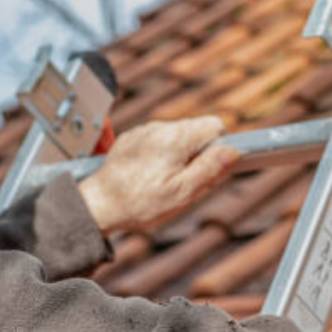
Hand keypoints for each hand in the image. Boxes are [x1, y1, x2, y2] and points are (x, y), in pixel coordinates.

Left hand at [79, 116, 239, 232]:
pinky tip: (151, 175)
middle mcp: (159, 128)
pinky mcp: (132, 138)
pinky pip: (159, 140)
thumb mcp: (183, 193)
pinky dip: (162, 155)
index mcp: (175, 138)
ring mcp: (144, 131)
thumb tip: (232, 151)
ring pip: (178, 136)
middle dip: (200, 152)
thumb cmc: (140, 203)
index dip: (219, 147)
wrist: (98, 205)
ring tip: (166, 180)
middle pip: (197, 130)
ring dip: (181, 154)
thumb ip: (210, 170)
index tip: (210, 167)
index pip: (215, 125)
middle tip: (187, 180)